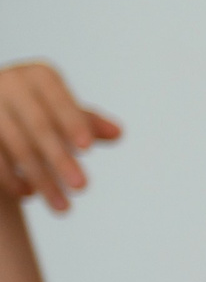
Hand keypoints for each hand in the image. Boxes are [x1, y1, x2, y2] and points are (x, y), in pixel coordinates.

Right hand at [0, 59, 122, 212]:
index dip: (72, 122)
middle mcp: (9, 83)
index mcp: (37, 75)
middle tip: (82, 188)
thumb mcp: (64, 113)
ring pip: (16, 145)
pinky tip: (29, 195)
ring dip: (40, 178)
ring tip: (62, 206)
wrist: (0, 112)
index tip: (87, 149)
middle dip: (60, 159)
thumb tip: (118, 133)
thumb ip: (89, 123)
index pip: (58, 100)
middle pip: (38, 126)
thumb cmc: (41, 111)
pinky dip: (11, 177)